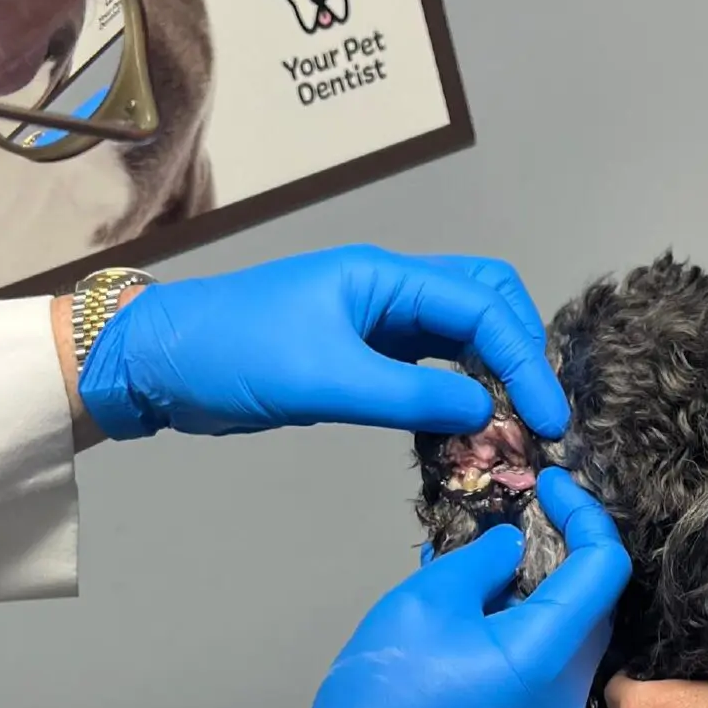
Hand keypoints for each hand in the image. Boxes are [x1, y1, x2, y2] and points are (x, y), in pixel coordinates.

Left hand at [75, 245, 568, 441]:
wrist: (158, 363)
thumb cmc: (229, 353)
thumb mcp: (322, 379)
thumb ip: (407, 398)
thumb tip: (484, 415)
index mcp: (384, 277)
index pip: (482, 307)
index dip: (525, 361)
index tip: (549, 419)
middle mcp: (390, 291)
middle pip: (487, 304)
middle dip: (523, 355)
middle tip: (541, 418)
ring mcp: (377, 322)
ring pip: (462, 337)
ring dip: (496, 375)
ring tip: (516, 428)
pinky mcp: (362, 356)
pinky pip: (431, 368)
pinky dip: (459, 395)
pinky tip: (469, 430)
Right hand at [278, 468, 629, 707]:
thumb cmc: (384, 706)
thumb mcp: (425, 604)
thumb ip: (481, 562)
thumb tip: (512, 546)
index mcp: (549, 655)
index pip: (604, 566)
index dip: (584, 513)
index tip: (553, 486)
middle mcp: (566, 692)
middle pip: (596, 603)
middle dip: (569, 550)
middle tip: (530, 514)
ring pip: (572, 636)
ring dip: (546, 590)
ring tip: (494, 560)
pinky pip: (549, 666)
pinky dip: (529, 627)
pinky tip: (483, 609)